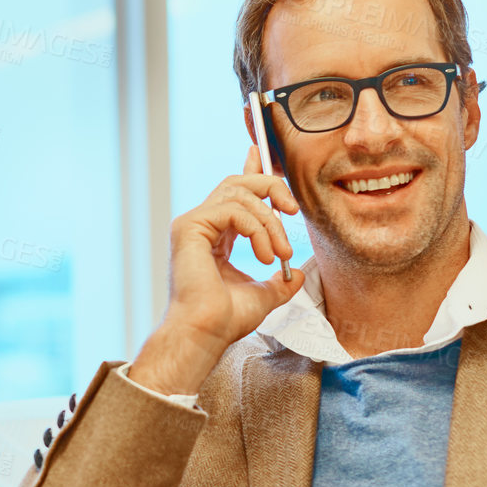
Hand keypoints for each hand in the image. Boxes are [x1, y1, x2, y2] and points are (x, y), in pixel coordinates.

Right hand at [129, 146, 305, 394]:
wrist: (205, 333)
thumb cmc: (225, 320)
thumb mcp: (263, 295)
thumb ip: (279, 282)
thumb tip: (297, 274)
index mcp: (213, 236)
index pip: (234, 193)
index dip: (249, 171)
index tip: (259, 152)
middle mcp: (200, 225)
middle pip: (238, 183)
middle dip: (271, 189)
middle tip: (292, 211)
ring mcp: (192, 224)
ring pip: (240, 194)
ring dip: (270, 222)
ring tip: (278, 254)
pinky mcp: (190, 226)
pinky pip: (233, 209)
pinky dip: (257, 228)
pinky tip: (264, 255)